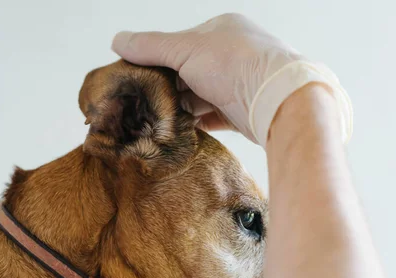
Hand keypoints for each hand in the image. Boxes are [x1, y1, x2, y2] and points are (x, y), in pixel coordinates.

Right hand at [112, 13, 351, 146]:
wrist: (278, 100)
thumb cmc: (236, 64)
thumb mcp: (186, 49)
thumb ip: (150, 46)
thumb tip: (117, 40)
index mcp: (222, 30)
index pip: (180, 44)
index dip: (156, 60)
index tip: (135, 77)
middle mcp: (233, 55)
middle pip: (189, 72)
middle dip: (168, 88)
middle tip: (142, 103)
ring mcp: (240, 84)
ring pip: (201, 96)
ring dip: (180, 107)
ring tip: (156, 120)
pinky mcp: (244, 112)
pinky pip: (214, 117)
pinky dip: (197, 122)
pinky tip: (179, 130)